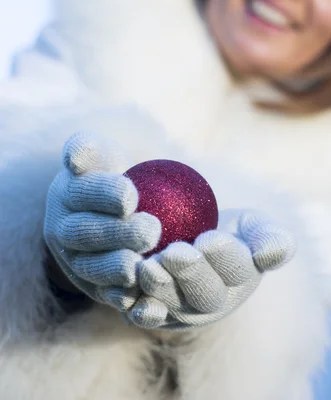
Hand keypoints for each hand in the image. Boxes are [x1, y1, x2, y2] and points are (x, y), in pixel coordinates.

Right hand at [44, 131, 161, 309]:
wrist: (118, 208)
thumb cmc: (113, 173)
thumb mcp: (102, 154)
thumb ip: (89, 149)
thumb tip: (75, 156)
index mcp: (66, 195)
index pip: (82, 193)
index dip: (105, 195)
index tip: (132, 196)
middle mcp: (62, 230)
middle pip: (85, 234)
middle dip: (117, 233)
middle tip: (151, 229)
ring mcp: (74, 261)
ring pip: (90, 268)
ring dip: (115, 269)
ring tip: (141, 264)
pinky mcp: (92, 287)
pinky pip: (104, 295)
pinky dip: (120, 297)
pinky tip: (141, 294)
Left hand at [125, 209, 295, 329]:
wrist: (191, 236)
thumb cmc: (229, 229)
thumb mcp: (253, 225)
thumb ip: (268, 237)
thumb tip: (273, 253)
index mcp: (242, 277)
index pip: (237, 269)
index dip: (224, 257)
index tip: (210, 239)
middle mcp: (215, 301)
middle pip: (204, 295)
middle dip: (190, 275)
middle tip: (174, 253)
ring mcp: (184, 311)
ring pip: (172, 306)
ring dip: (159, 290)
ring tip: (147, 268)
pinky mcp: (155, 314)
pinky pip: (144, 316)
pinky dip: (134, 308)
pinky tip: (124, 295)